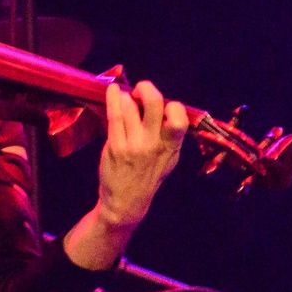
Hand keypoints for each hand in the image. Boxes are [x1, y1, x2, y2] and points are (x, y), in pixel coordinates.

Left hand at [97, 80, 189, 233]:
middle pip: (155, 105)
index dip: (173, 106)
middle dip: (147, 89)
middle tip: (140, 89)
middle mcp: (154, 144)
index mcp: (172, 147)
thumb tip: (164, 108)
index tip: (164, 104)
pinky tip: (112, 90)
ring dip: (126, 96)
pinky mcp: (115, 146)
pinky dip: (113, 99)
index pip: (179, 120)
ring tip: (124, 97)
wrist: (126, 202)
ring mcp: (133, 145)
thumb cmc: (148, 176)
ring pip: (130, 107)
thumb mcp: (168, 160)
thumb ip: (169, 137)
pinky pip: (114, 116)